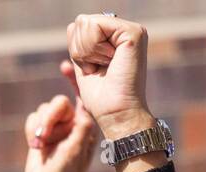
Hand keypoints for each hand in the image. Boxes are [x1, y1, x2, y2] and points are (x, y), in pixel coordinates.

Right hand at [25, 61, 97, 171]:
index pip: (81, 99)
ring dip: (39, 127)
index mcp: (83, 127)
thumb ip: (79, 133)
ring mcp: (55, 127)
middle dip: (50, 117)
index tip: (64, 67)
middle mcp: (70, 123)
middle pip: (58, 103)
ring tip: (41, 146)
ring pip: (43, 109)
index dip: (74, 82)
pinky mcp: (40, 130)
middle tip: (44, 135)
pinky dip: (31, 130)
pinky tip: (35, 146)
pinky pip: (32, 118)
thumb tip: (85, 112)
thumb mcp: (74, 155)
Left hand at [65, 14, 152, 140]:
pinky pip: (94, 25)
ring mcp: (132, 30)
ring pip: (86, 22)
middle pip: (82, 22)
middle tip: (100, 69)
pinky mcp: (134, 33)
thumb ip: (80, 44)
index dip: (78, 50)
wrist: (117, 115)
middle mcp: (126, 31)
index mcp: (116, 37)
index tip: (95, 70)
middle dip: (81, 50)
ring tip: (106, 67)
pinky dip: (93, 49)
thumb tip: (71, 27)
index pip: (81, 26)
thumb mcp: (84, 65)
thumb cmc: (102, 99)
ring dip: (88, 52)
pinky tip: (110, 62)